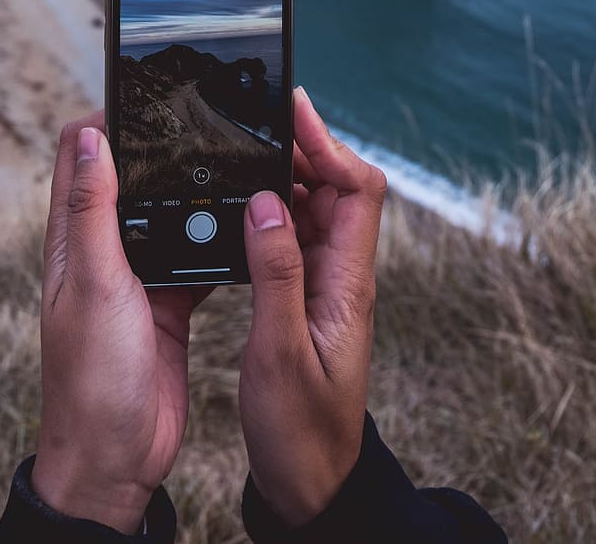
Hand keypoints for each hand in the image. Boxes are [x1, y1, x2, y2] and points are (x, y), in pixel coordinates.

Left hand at [31, 112, 210, 532]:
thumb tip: (94, 138)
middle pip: (129, 176)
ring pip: (166, 212)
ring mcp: (136, 275)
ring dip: (191, 189)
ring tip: (232, 161)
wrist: (116, 460)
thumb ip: (93, 213)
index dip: (108, 119)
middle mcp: (101, 250)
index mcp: (72, 239)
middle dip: (160, 146)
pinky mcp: (169, 300)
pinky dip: (215, 236)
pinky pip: (195, 253)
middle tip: (205, 118)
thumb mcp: (95, 285)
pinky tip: (244, 223)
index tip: (150, 96)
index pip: (80, 155)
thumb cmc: (92, 379)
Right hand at [239, 85, 387, 526]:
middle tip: (255, 122)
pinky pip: (292, 234)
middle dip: (302, 147)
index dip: (329, 144)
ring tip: (241, 153)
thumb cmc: (303, 432)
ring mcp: (324, 283)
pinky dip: (269, 209)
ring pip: (313, 206)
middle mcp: (342, 274)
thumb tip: (266, 204)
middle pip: (337, 186)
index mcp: (348, 284)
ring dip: (284, 175)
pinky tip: (237, 206)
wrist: (312, 484)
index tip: (291, 111)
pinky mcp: (304, 295)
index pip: (358, 189)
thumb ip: (275, 277)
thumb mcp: (280, 356)